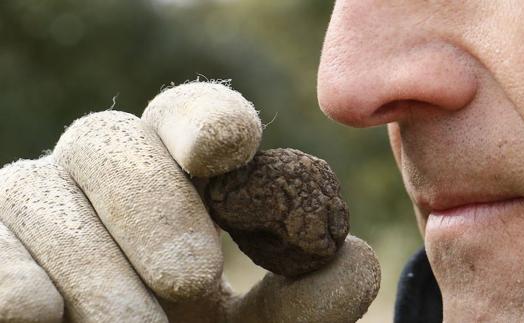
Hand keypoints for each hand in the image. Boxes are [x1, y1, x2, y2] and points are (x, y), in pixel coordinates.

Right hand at [0, 82, 379, 322]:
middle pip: (108, 139)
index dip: (205, 120)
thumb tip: (357, 260)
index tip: (229, 146)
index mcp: (171, 177)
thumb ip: (302, 299)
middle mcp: (98, 178)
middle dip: (150, 203)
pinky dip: (15, 277)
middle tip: (192, 278)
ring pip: (38, 190)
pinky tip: (40, 314)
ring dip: (94, 266)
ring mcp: (34, 208)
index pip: (185, 119)